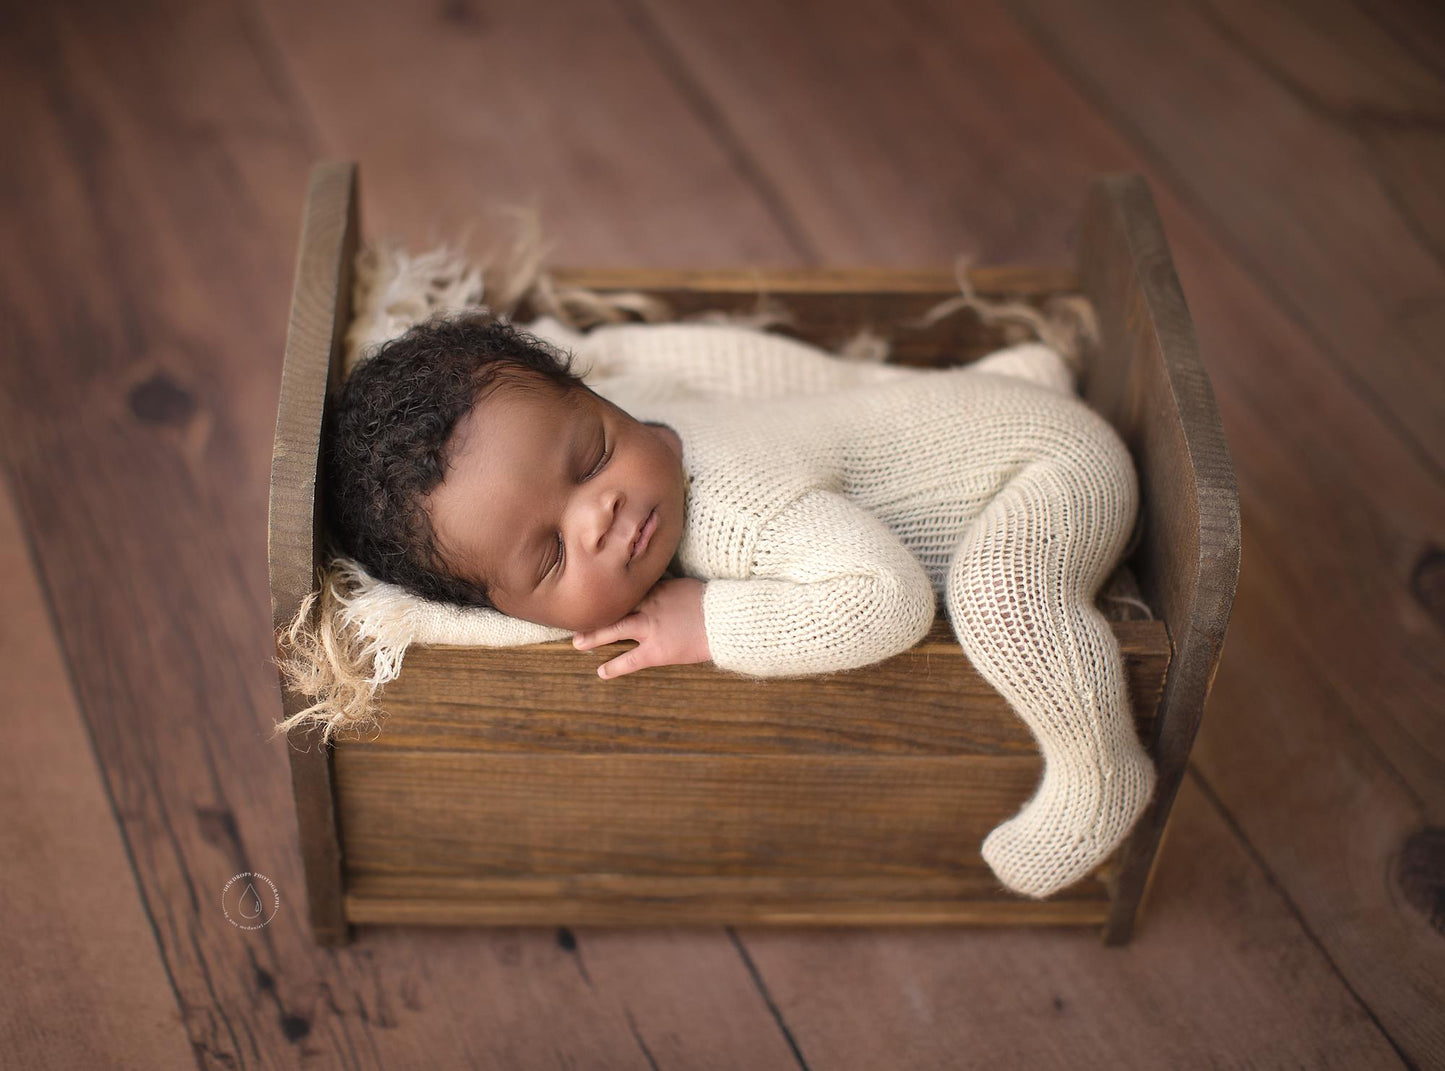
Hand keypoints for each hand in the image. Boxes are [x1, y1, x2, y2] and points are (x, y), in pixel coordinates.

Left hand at [572, 577, 710, 679]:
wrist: (727, 619)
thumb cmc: (713, 601)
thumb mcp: (687, 585)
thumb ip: (669, 585)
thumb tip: (660, 584)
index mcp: (657, 587)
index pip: (626, 586)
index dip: (609, 590)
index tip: (593, 589)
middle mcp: (648, 604)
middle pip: (614, 606)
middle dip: (594, 611)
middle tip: (576, 614)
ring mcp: (650, 627)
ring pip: (615, 629)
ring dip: (594, 636)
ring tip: (577, 643)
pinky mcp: (657, 650)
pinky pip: (630, 660)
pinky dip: (615, 666)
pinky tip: (601, 672)